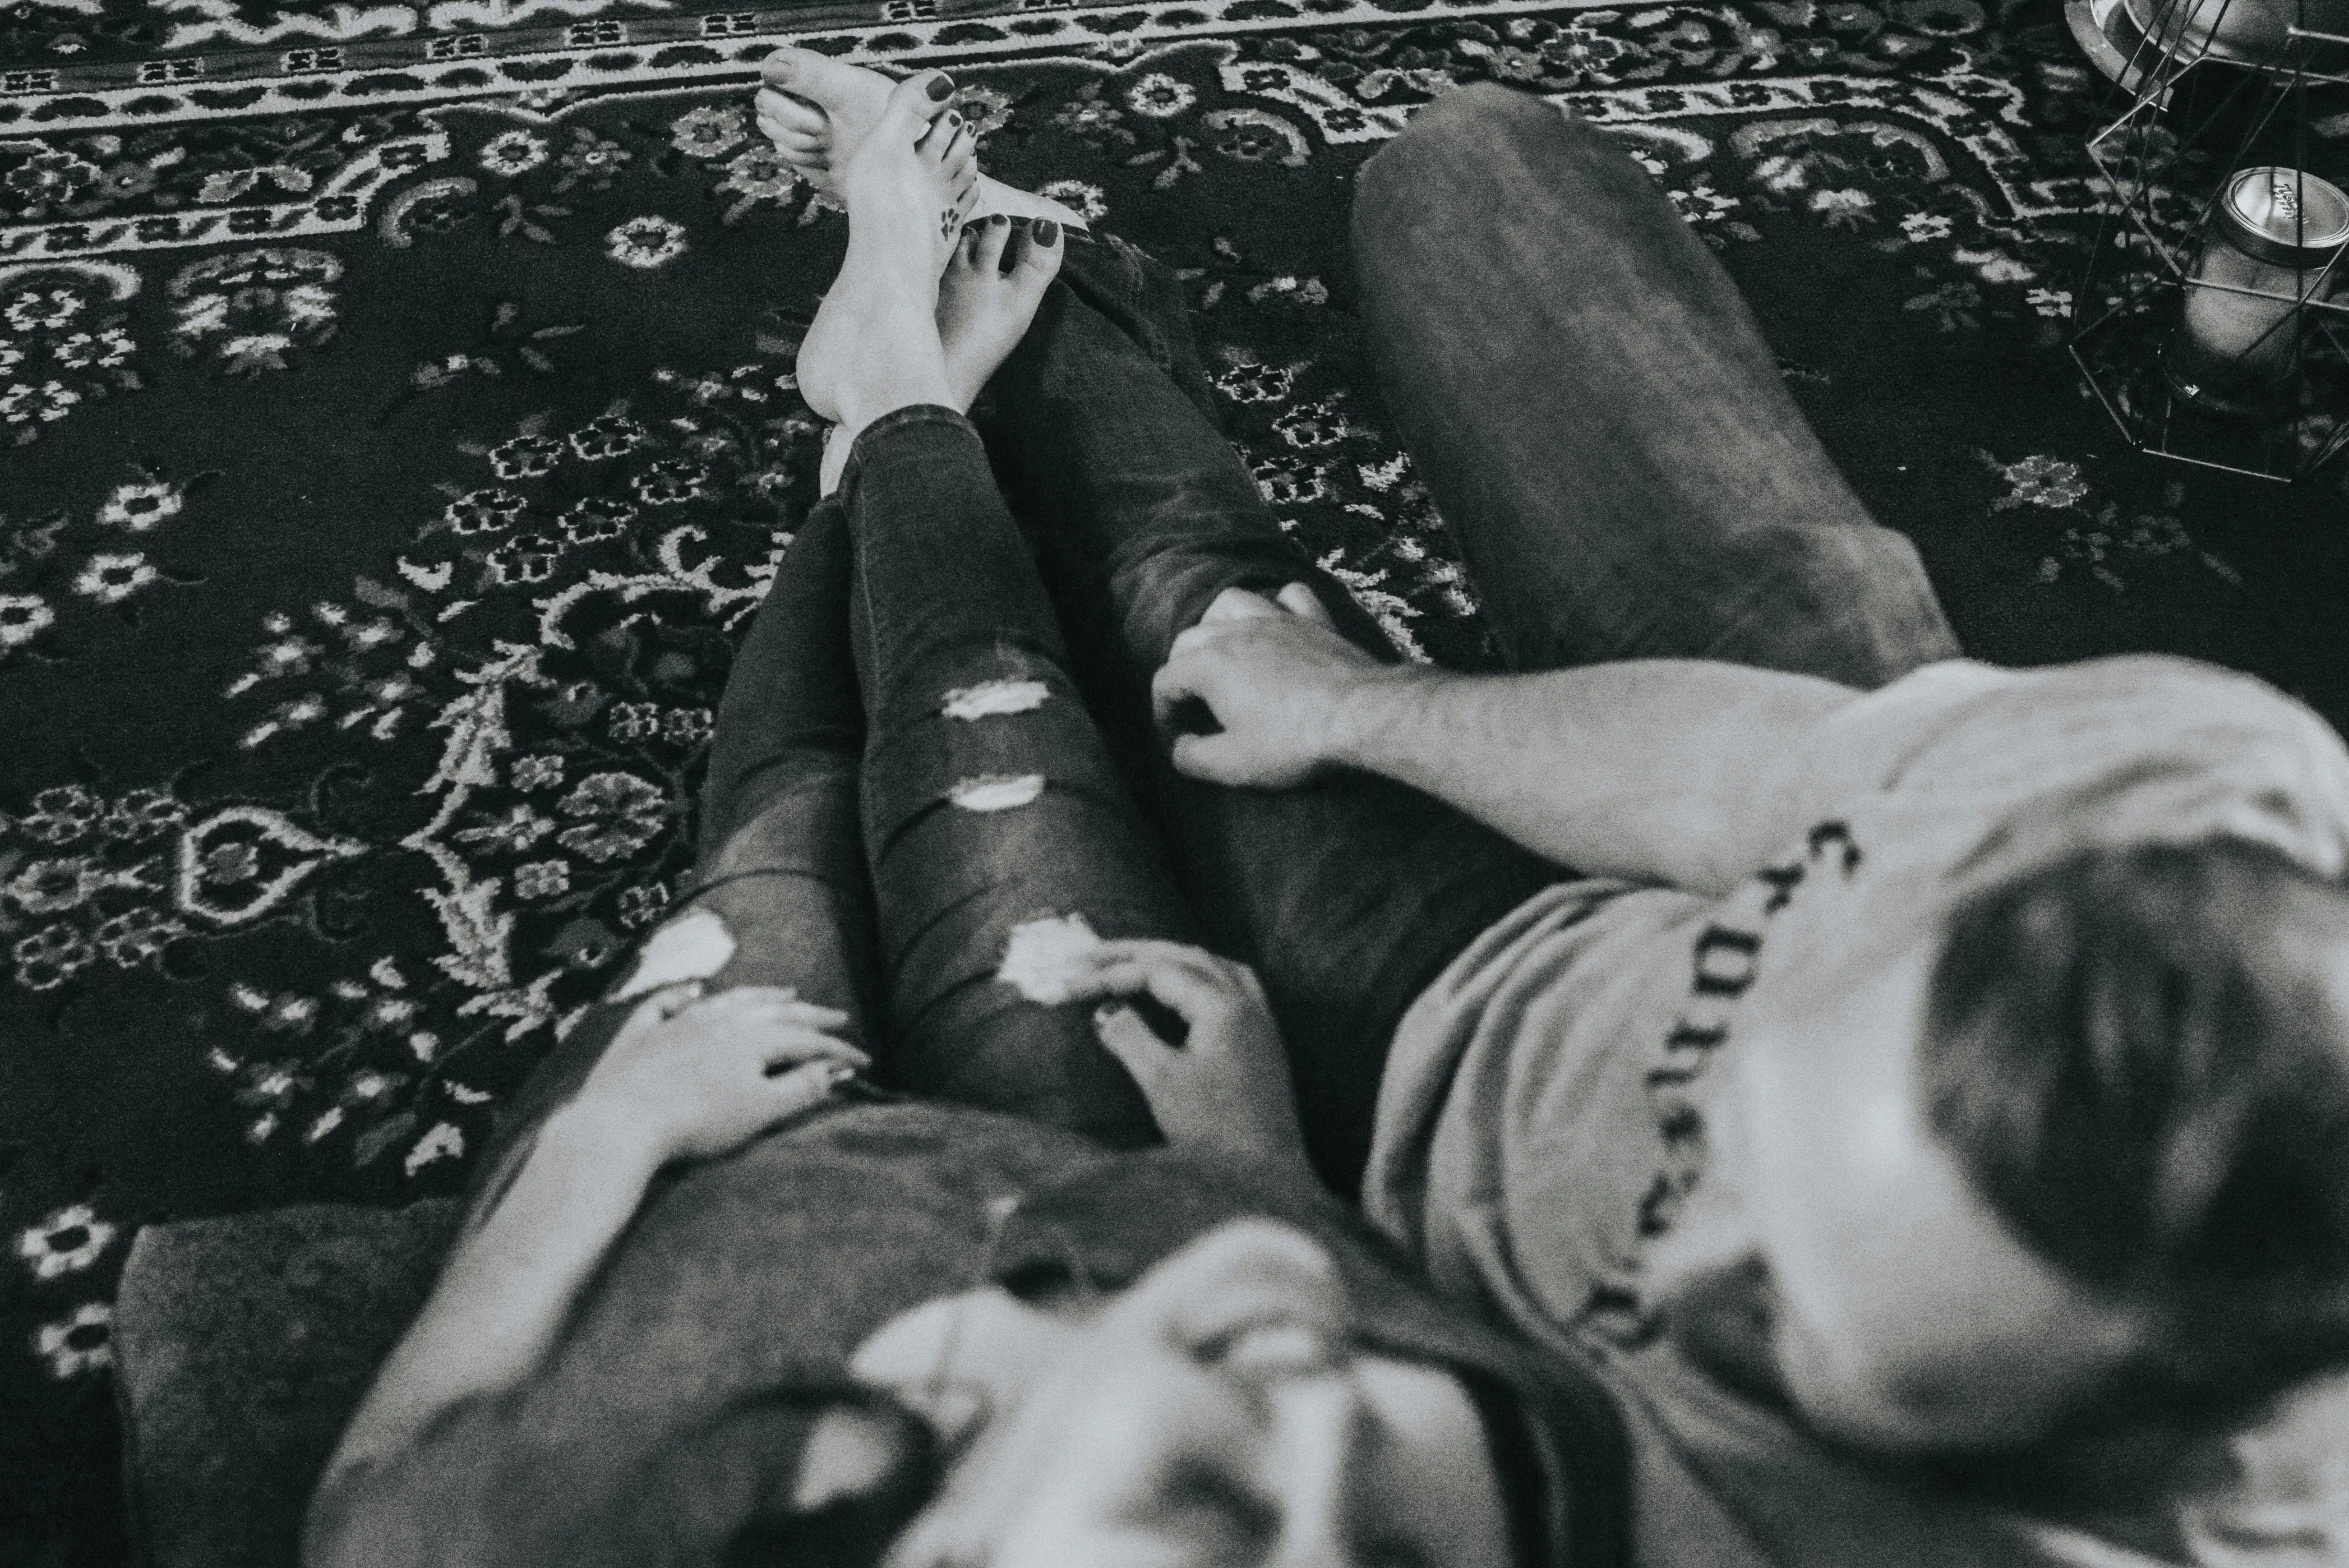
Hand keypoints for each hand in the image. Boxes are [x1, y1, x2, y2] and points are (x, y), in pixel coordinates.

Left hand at [575, 984, 869, 1165]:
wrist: (620, 1123)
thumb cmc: (698, 1122)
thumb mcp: (761, 1110)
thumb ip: (802, 1088)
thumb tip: (837, 1069)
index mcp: (753, 1038)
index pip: (806, 1040)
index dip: (839, 1050)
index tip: (865, 1061)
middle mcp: (719, 1020)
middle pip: (773, 1011)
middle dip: (809, 1015)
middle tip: (838, 1016)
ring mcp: (676, 1023)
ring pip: (727, 1000)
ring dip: (759, 995)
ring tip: (783, 993)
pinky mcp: (639, 1036)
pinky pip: (665, 1006)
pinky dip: (683, 997)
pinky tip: (691, 993)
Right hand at [1057, 940, 1312, 1178]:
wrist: (1269, 1178)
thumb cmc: (1215, 1133)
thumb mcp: (1162, 1083)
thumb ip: (1130, 1037)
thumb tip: (1106, 1011)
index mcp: (1222, 1006)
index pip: (1157, 971)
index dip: (1110, 975)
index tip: (1068, 986)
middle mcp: (1246, 1003)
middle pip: (1184, 956)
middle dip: (1134, 953)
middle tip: (1087, 955)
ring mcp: (1259, 1020)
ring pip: (1211, 965)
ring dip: (1168, 957)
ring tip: (1132, 960)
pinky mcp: (1263, 1041)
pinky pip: (1231, 983)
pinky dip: (1199, 974)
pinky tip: (1187, 986)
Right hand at [1150, 585, 1394, 788]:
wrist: (1360, 716)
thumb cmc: (1295, 741)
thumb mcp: (1233, 765)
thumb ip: (1193, 758)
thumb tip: (1179, 749)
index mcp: (1209, 664)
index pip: (1165, 681)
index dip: (1163, 713)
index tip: (1177, 739)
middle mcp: (1236, 631)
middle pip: (1190, 638)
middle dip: (1182, 671)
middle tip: (1193, 705)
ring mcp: (1278, 620)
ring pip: (1232, 603)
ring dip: (1218, 624)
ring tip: (1222, 653)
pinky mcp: (1315, 622)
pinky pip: (1290, 596)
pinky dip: (1278, 605)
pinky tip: (1278, 623)